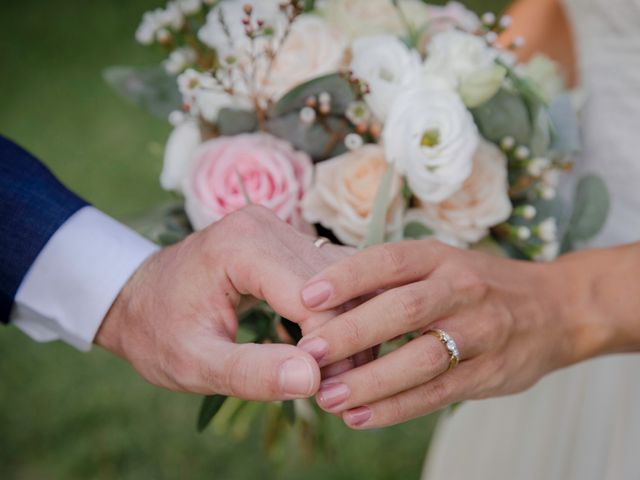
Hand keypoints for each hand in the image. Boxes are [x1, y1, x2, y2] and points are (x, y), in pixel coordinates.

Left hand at [95, 205, 346, 400]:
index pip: (313, 299)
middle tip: (338, 391)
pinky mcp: (286, 241)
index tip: (326, 392)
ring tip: (338, 373)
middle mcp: (267, 225)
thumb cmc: (156, 331)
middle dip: (345, 340)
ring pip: (342, 279)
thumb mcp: (193, 363)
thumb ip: (250, 373)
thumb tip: (312, 379)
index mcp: (241, 245)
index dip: (329, 349)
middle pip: (335, 285)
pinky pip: (331, 276)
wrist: (134, 297)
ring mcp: (279, 228)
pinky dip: (339, 312)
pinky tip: (332, 348)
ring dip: (348, 326)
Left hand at [297, 240, 605, 428]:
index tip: (307, 297)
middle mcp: (461, 290)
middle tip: (309, 352)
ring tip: (328, 398)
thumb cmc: (477, 285)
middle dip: (352, 332)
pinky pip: (437, 394)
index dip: (348, 277)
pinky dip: (395, 408)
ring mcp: (480, 333)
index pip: (390, 261)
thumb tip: (320, 294)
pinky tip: (359, 417)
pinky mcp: (489, 373)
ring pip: (421, 359)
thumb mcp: (441, 265)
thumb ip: (392, 280)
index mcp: (441, 258)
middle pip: (403, 310)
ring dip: (370, 381)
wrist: (554, 310)